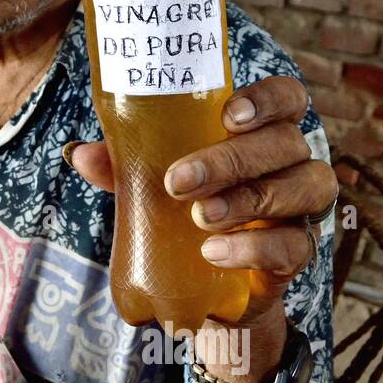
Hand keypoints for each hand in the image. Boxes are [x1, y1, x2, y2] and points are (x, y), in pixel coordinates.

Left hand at [65, 76, 336, 324]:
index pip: (287, 99)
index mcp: (260, 133)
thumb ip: (124, 165)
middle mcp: (291, 163)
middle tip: (178, 181)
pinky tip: (215, 254)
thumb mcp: (152, 182)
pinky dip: (254, 248)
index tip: (229, 115)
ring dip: (247, 201)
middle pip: (285, 143)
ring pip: (303, 188)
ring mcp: (300, 209)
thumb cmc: (183, 210)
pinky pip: (295, 247)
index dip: (268, 100)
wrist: (206, 283)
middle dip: (231, 160)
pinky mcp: (297, 255)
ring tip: (200, 218)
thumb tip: (79, 153)